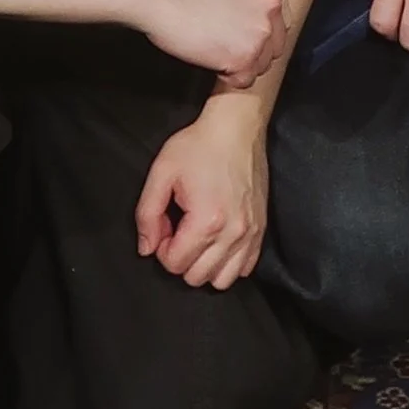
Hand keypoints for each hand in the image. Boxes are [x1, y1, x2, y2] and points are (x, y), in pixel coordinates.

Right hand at [131, 0, 287, 85]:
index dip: (260, 31)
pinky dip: (228, 76)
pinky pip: (245, 80)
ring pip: (262, 65)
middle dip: (254, 50)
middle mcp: (272, 6)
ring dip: (240, 63)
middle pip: (276, 44)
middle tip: (226, 45)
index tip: (244, 34)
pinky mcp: (246, 57)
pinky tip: (212, 59)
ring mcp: (261, 32)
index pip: (280, 20)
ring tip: (215, 49)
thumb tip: (255, 16)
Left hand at [135, 97, 268, 287]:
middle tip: (179, 230)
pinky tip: (219, 240)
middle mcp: (233, 233)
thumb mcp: (161, 173)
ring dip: (205, 266)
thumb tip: (146, 248)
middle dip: (181, 258)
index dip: (161, 247)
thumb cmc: (198, 146)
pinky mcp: (261, 229)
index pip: (174, 264)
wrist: (236, 128)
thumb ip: (147, 214)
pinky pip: (245, 268)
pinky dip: (229, 262)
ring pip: (223, 280)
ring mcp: (251, 234)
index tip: (166, 224)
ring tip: (199, 239)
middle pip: (197, 277)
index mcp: (206, 221)